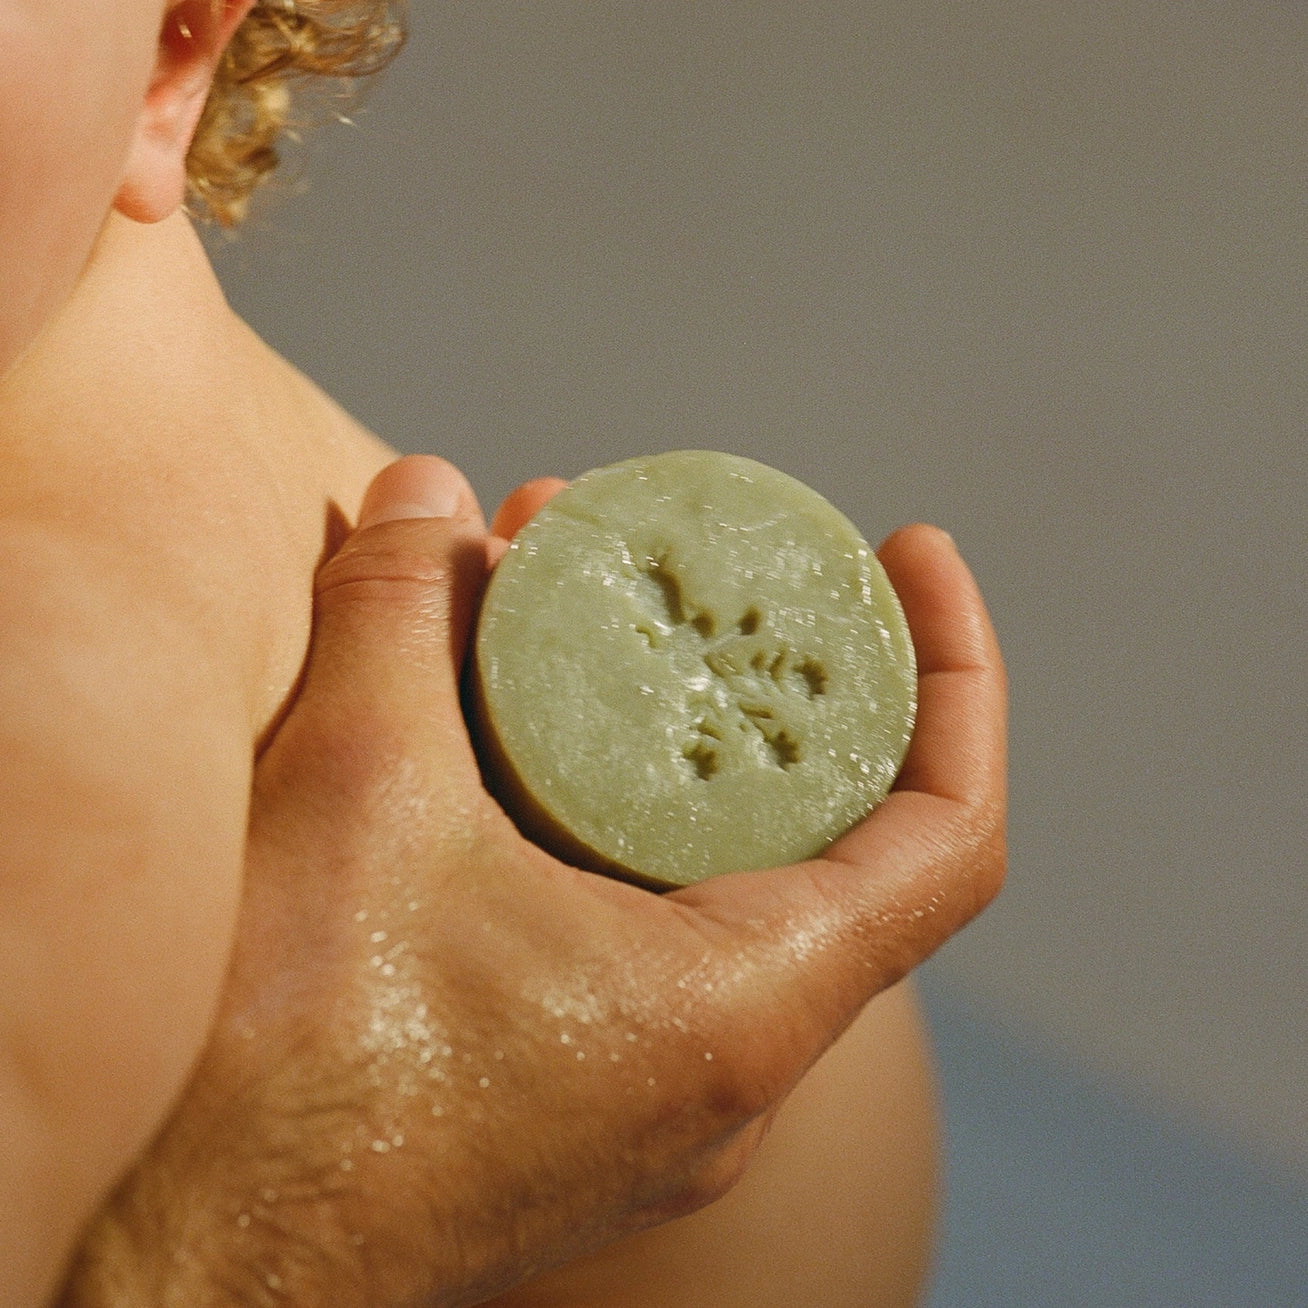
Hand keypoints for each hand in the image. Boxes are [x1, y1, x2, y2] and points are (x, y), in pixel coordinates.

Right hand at [59, 456, 1004, 1306]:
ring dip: (677, 739)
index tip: (913, 556)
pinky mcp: (580, 1087)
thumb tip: (432, 492)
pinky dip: (619, 816)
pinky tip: (532, 738)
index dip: (960, 677)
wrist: (182, 1258)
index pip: (946, 835)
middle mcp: (729, 1064)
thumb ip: (399, 616)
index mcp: (740, 1007)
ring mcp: (656, 1085)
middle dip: (770, 674)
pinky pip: (648, 927)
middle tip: (695, 565)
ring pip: (723, 880)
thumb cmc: (279, 1072)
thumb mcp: (352, 793)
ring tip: (587, 619)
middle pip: (829, 836)